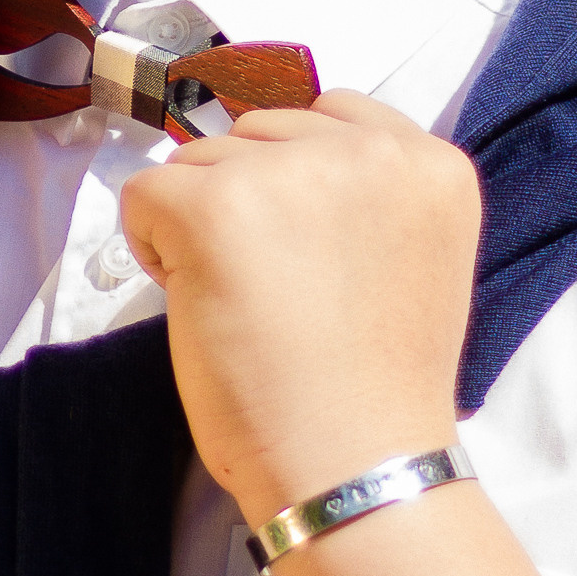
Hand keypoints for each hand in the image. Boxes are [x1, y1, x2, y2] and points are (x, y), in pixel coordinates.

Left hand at [118, 93, 479, 522]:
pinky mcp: (214, 205)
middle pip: (260, 132)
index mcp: (431, 164)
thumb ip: (364, 200)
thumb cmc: (375, 391)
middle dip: (247, 199)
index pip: (332, 112)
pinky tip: (201, 305)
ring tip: (249, 307)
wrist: (356, 462)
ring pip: (200, 160)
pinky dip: (152, 249)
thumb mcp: (410, 260)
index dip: (294, 179)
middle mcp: (369, 150)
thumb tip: (272, 168)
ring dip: (201, 225)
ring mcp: (289, 171)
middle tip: (277, 292)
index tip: (304, 250)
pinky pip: (145, 194)